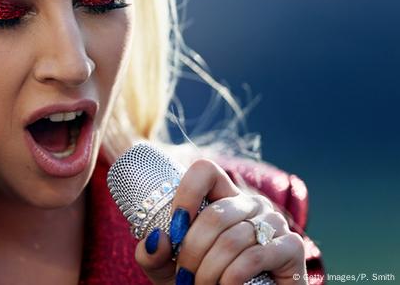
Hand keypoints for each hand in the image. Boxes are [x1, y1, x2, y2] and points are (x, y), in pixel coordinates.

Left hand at [135, 159, 306, 284]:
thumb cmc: (199, 283)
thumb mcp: (166, 269)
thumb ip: (152, 254)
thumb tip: (157, 239)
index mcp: (221, 198)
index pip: (205, 170)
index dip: (186, 193)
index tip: (173, 229)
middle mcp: (249, 204)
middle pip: (214, 215)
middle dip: (192, 252)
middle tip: (183, 276)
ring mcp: (274, 222)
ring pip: (232, 240)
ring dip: (209, 272)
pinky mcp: (292, 247)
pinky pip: (254, 256)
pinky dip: (231, 278)